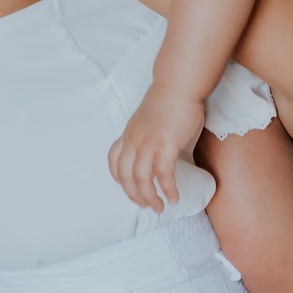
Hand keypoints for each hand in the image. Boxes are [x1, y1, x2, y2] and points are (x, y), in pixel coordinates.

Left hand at [108, 86, 204, 212]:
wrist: (178, 85)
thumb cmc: (168, 100)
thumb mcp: (148, 119)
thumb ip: (146, 134)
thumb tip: (155, 147)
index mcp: (128, 134)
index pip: (114, 162)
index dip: (120, 179)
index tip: (130, 188)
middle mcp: (134, 141)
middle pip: (125, 177)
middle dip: (135, 196)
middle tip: (146, 206)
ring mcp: (148, 144)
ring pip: (142, 180)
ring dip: (150, 198)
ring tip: (159, 208)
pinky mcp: (165, 146)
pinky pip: (163, 175)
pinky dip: (168, 190)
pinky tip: (174, 198)